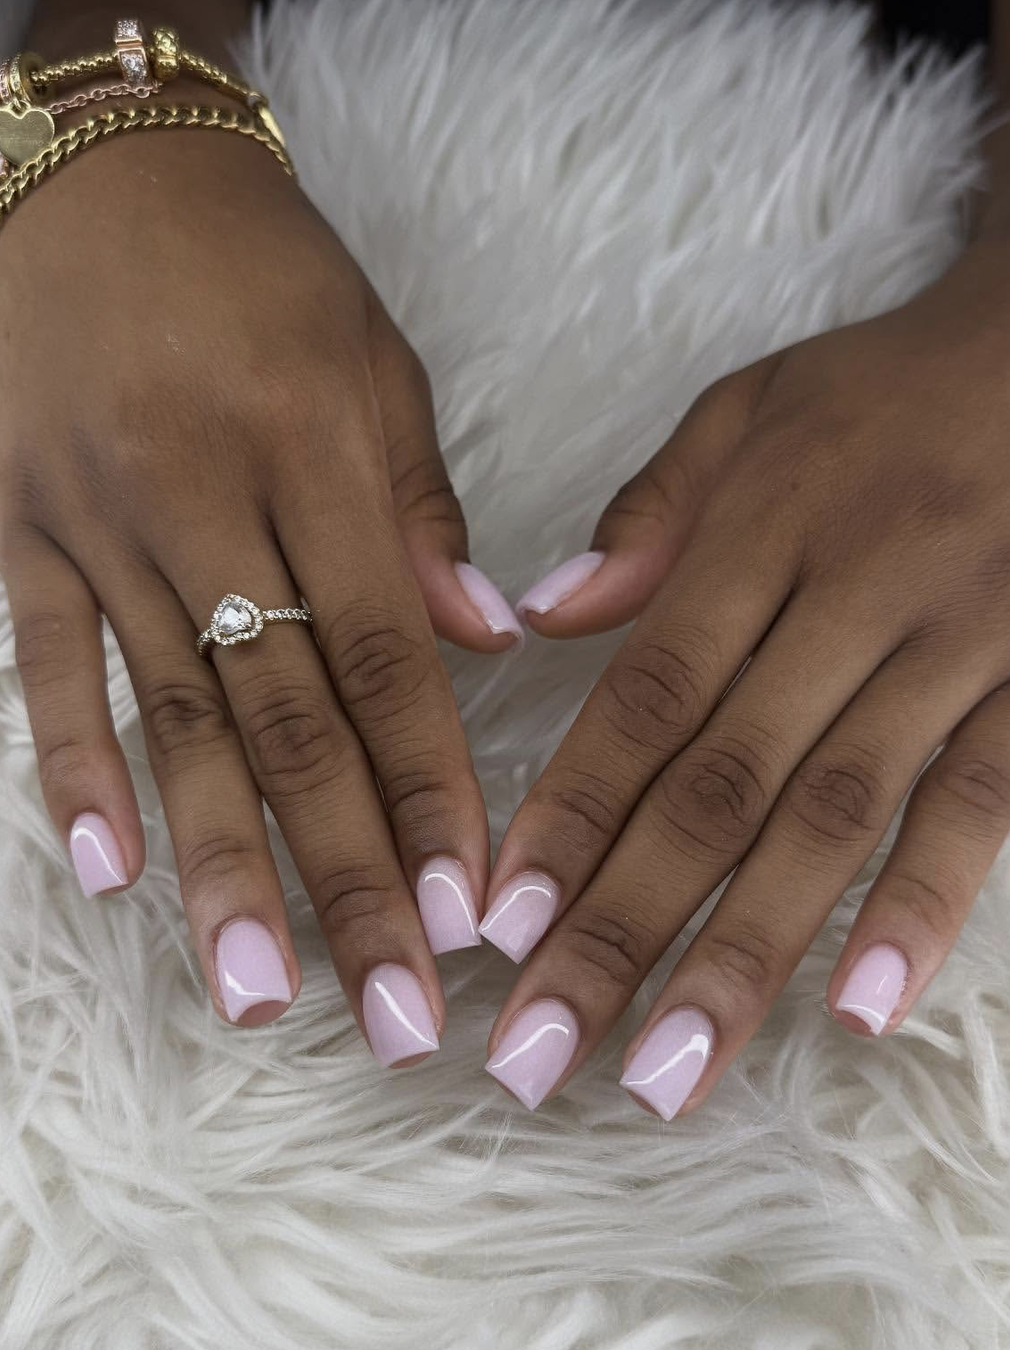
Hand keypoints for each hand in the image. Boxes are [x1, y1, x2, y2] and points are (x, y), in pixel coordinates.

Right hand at [0, 123, 515, 1059]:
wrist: (117, 180)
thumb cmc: (272, 277)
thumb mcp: (380, 367)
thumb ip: (423, 514)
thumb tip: (481, 641)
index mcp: (312, 449)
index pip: (383, 656)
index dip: (429, 787)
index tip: (472, 908)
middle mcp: (203, 496)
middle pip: (287, 717)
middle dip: (345, 872)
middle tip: (390, 1013)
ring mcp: (100, 521)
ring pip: (173, 717)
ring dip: (219, 862)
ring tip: (257, 992)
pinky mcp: (23, 529)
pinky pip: (47, 664)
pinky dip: (73, 769)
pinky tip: (108, 875)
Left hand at [481, 248, 1009, 1113]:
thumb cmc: (886, 391)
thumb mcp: (752, 411)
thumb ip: (650, 517)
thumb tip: (544, 614)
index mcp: (765, 529)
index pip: (649, 696)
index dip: (572, 811)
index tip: (503, 921)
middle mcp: (853, 599)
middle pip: (720, 786)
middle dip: (625, 926)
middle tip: (544, 1051)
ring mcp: (956, 650)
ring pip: (835, 820)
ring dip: (746, 955)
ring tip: (667, 1072)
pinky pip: (983, 806)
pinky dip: (923, 908)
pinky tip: (856, 1007)